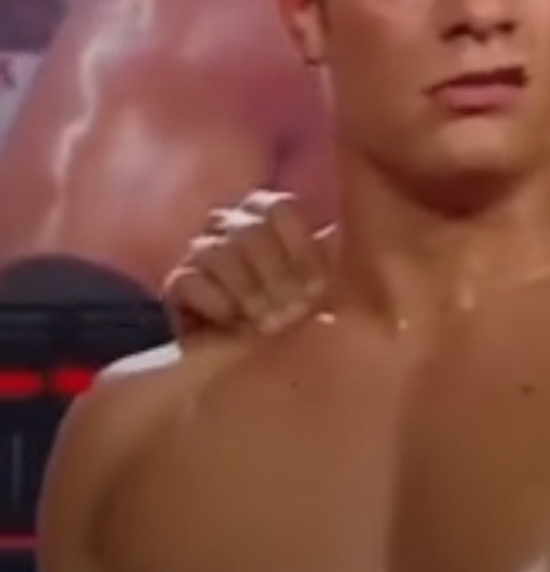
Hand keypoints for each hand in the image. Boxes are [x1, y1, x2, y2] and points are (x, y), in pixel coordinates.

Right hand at [163, 191, 333, 341]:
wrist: (260, 363)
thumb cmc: (300, 317)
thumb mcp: (330, 283)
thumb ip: (342, 250)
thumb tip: (348, 222)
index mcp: (269, 212)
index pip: (281, 208)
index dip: (302, 251)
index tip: (320, 291)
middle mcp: (232, 223)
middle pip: (250, 230)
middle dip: (278, 278)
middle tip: (295, 315)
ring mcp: (200, 251)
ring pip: (217, 252)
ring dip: (250, 293)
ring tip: (269, 325)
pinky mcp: (178, 285)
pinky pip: (188, 280)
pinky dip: (217, 303)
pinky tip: (235, 323)